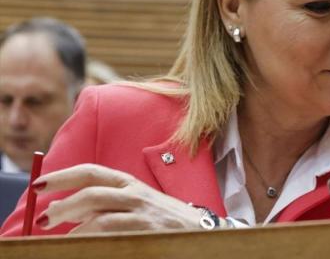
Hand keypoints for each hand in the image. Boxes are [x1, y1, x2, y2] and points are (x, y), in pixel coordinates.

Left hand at [34, 163, 205, 233]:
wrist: (201, 231)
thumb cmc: (165, 219)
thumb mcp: (137, 204)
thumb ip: (108, 204)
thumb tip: (71, 212)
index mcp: (130, 183)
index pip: (92, 172)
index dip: (63, 176)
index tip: (39, 185)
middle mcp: (135, 194)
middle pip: (91, 193)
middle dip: (62, 205)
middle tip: (43, 219)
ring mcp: (142, 213)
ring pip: (99, 216)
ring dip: (75, 229)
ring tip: (61, 238)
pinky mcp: (147, 232)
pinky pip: (112, 235)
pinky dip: (93, 240)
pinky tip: (85, 246)